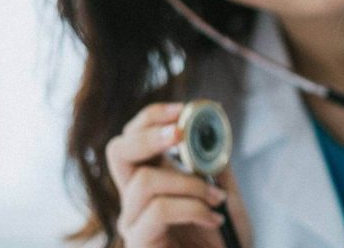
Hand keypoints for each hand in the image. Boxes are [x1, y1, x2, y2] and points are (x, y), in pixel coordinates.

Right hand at [105, 102, 252, 247]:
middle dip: (149, 135)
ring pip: (145, 180)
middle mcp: (135, 200)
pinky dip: (192, 207)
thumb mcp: (225, 195)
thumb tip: (210, 128)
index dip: (152, 117)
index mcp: (152, 180)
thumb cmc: (225, 241)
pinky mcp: (138, 243)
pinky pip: (158, 209)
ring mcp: (133, 223)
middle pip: (117, 151)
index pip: (133, 138)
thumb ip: (214, 164)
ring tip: (216, 200)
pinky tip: (213, 219)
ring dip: (189, 183)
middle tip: (179, 134)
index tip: (184, 109)